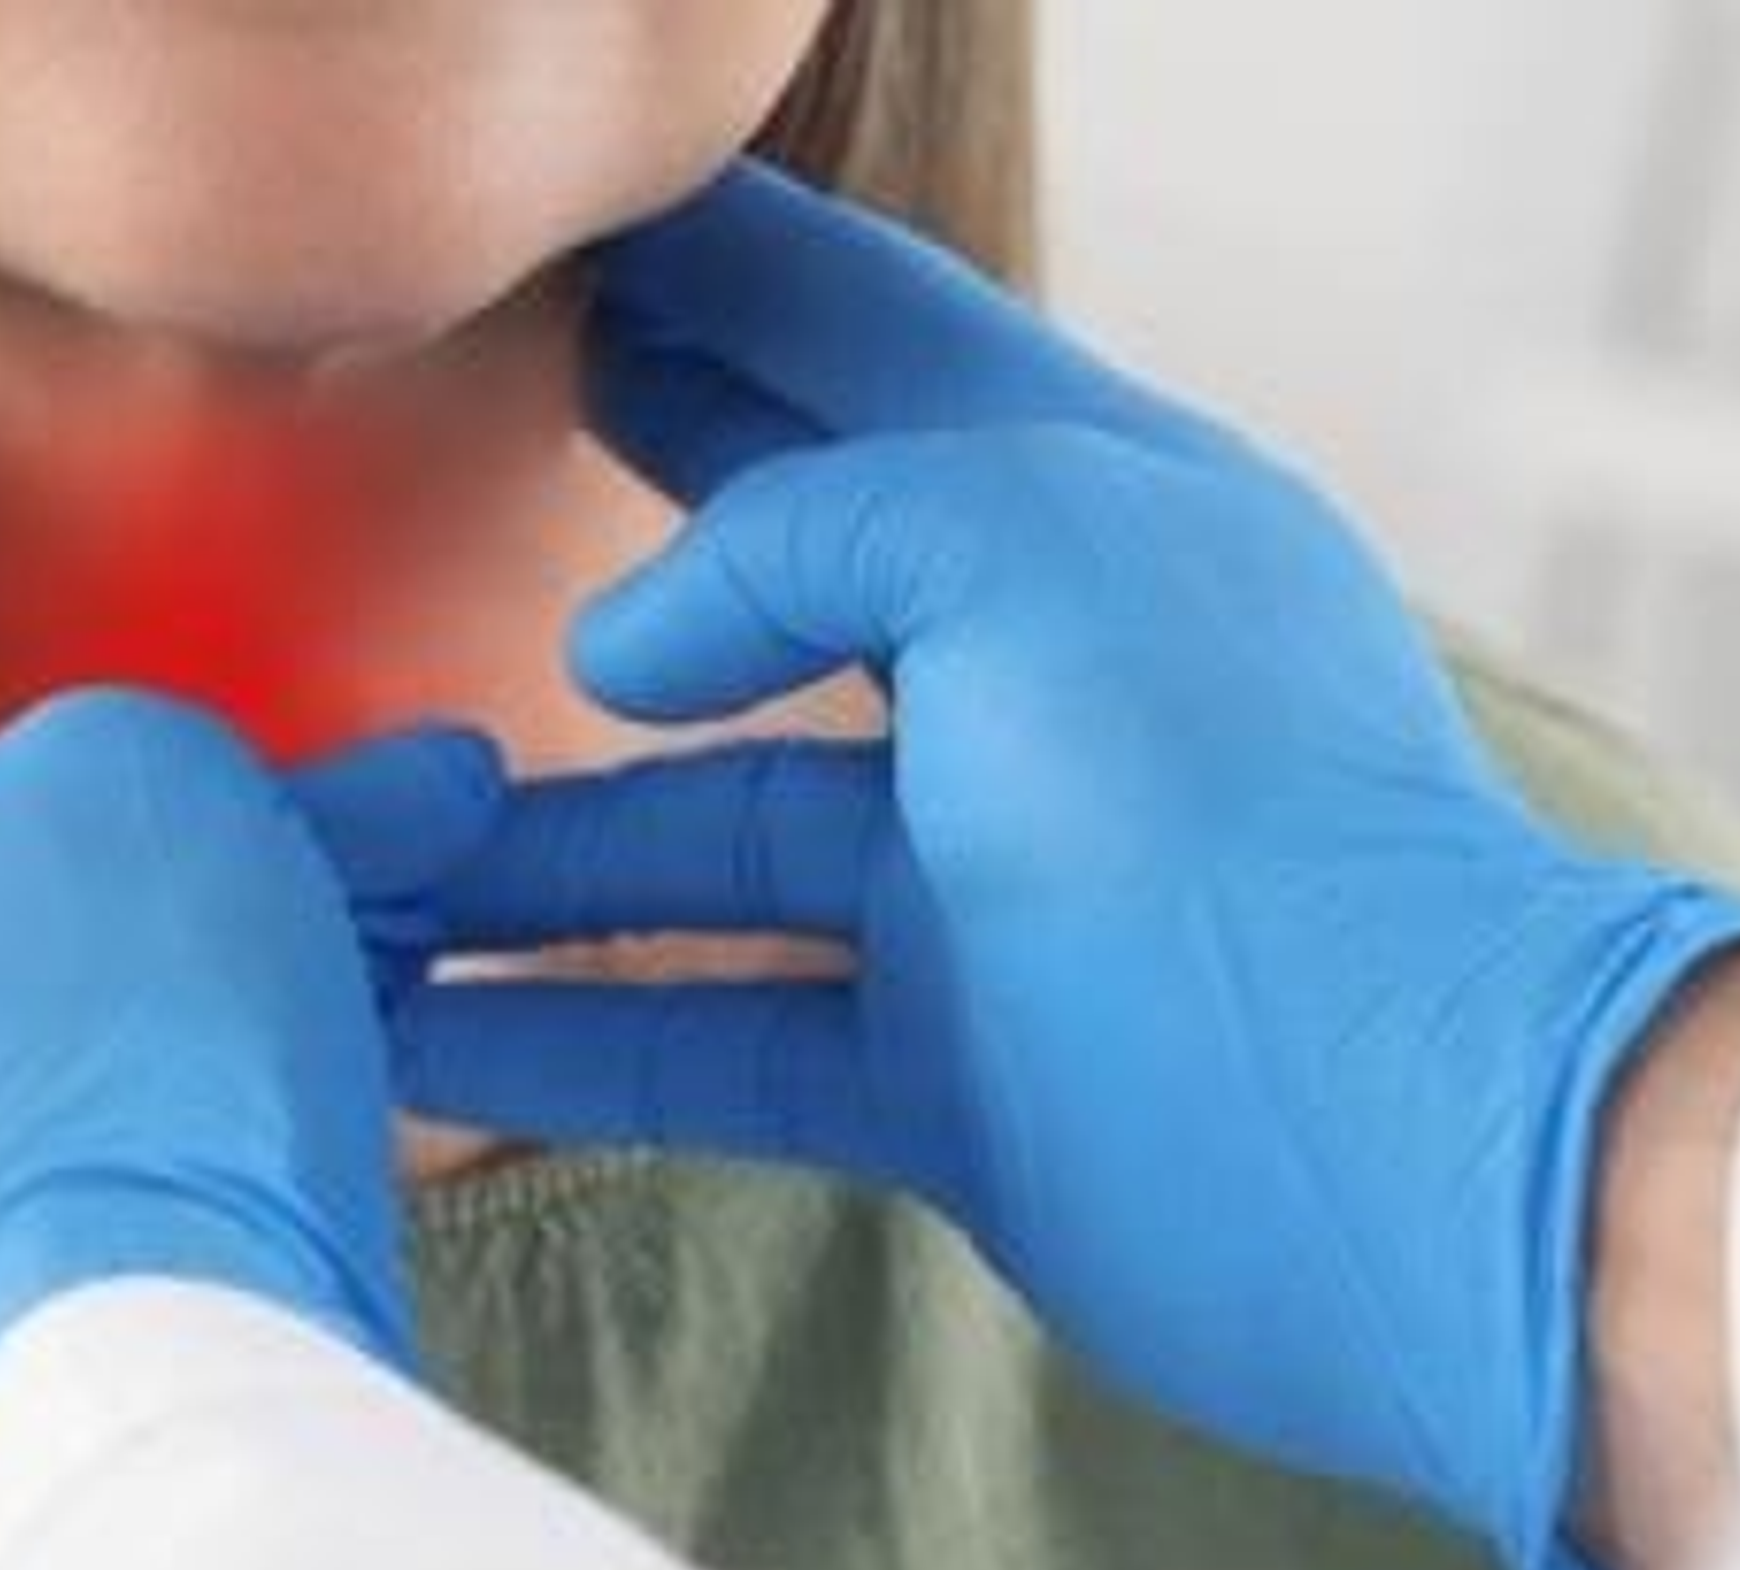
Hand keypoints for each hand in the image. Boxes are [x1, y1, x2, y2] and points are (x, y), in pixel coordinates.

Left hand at [0, 266, 471, 1534]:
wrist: (147, 1405)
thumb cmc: (108, 1044)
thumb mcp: (153, 786)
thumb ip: (163, 741)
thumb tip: (291, 804)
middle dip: (121, 723)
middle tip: (216, 648)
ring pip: (39, 947)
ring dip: (230, 878)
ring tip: (437, 832)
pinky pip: (80, 1083)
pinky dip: (210, 1016)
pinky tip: (383, 982)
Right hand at [379, 166, 1739, 1569]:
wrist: (1402, 1158)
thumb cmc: (1246, 822)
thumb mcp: (1029, 553)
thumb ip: (814, 524)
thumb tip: (628, 641)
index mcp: (1088, 513)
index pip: (873, 346)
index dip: (720, 282)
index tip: (571, 240)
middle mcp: (1031, 693)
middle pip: (770, 586)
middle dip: (605, 531)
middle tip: (427, 466)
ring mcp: (986, 892)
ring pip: (706, 839)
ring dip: (523, 847)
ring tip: (337, 838)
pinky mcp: (954, 1075)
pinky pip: (718, 1038)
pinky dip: (570, 1033)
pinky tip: (420, 1025)